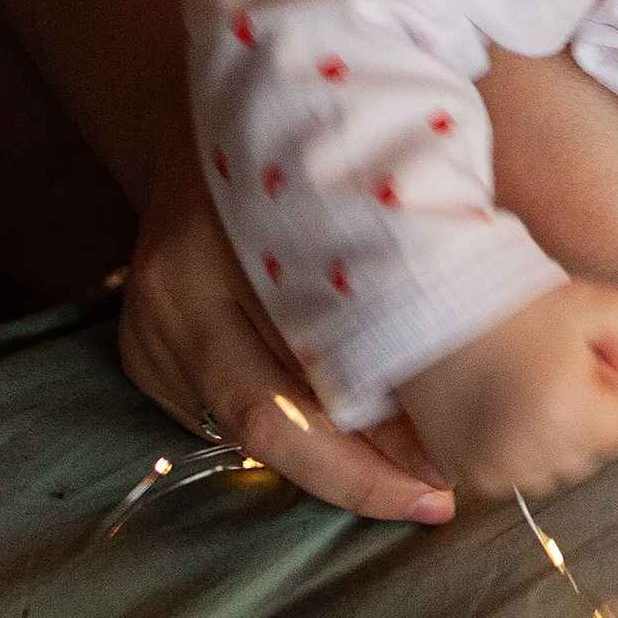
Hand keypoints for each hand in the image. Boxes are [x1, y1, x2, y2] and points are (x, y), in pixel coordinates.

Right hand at [119, 134, 456, 523]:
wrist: (203, 118)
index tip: (442, 481)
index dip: (372, 450)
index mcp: (229, 240)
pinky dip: (285, 427)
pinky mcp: (140, 353)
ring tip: (402, 470)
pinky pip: (217, 417)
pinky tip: (339, 430)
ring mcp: (148, 328)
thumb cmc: (310, 153)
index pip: (299, 384)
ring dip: (327, 457)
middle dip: (356, 477)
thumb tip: (478, 376)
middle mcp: (175, 291)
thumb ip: (402, 270)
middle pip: (266, 424)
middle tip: (428, 498)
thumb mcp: (360, 191)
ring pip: (241, 430)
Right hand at [402, 280, 617, 498]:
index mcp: (567, 415)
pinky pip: (512, 473)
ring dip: (546, 436)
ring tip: (518, 384)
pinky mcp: (463, 474)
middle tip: (546, 365)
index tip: (576, 357)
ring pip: (551, 467)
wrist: (432, 307)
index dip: (607, 386)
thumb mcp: (593, 300)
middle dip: (580, 414)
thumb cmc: (512, 303)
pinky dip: (511, 447)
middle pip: (588, 452)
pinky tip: (496, 404)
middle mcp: (528, 455)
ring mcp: (492, 471)